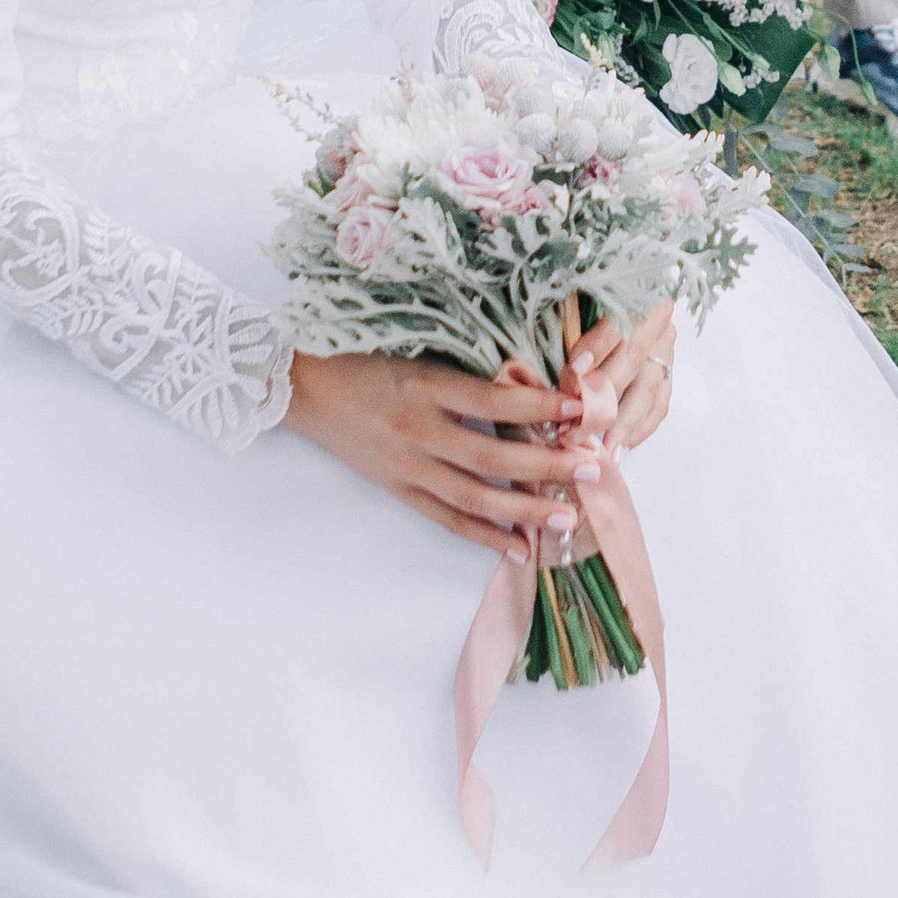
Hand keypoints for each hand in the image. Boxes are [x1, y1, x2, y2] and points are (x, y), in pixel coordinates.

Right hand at [283, 351, 581, 557]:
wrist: (304, 388)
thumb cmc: (362, 356)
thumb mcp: (414, 348)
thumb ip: (463, 366)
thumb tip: (527, 377)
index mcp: (424, 385)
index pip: (492, 402)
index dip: (538, 408)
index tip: (579, 409)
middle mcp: (418, 431)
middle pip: (492, 458)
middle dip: (547, 465)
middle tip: (593, 467)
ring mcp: (407, 467)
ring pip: (475, 497)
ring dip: (526, 510)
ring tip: (569, 515)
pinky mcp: (399, 489)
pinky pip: (448, 519)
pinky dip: (486, 537)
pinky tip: (522, 549)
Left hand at [566, 300, 676, 455]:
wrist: (622, 288)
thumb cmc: (587, 291)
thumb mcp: (574, 293)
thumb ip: (565, 316)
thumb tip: (543, 352)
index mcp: (637, 291)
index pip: (618, 322)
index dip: (596, 347)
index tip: (572, 372)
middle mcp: (658, 319)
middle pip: (634, 359)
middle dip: (604, 395)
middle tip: (576, 424)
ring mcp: (666, 347)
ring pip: (649, 388)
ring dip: (624, 421)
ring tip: (602, 448)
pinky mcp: (667, 370)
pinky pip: (660, 403)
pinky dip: (641, 426)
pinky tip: (621, 443)